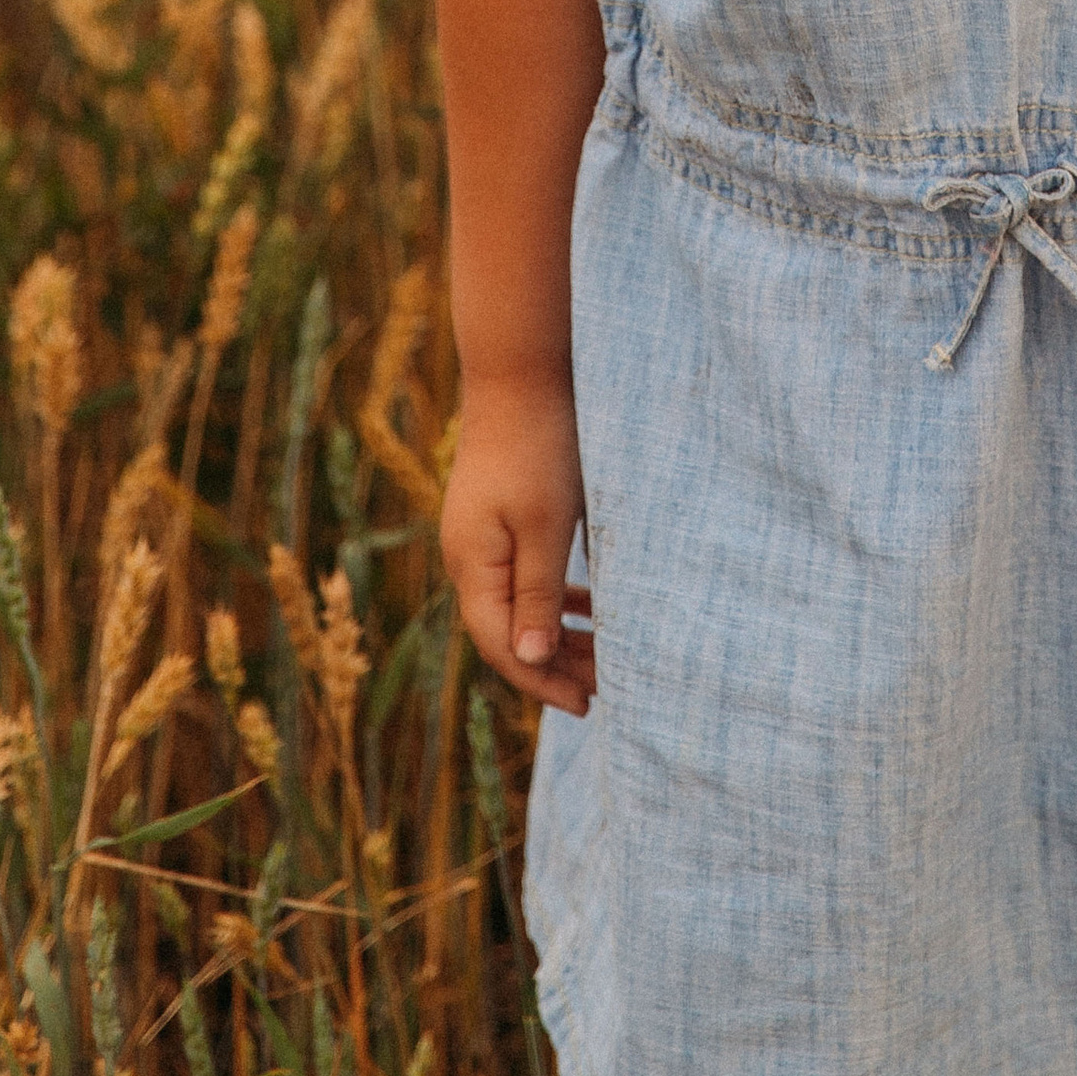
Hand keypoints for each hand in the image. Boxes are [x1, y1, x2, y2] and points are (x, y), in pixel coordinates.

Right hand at [439, 374, 596, 717]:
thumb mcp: (545, 525)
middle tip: (608, 687)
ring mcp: (481, 537)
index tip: (588, 704)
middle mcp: (469, 557)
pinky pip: (524, 576)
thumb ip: (536, 594)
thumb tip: (529, 660)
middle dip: (556, 664)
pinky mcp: (500, 517)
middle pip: (508, 632)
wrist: (521, 372)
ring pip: (519, 605)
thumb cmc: (539, 447)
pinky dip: (555, 598)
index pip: (502, 646)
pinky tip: (587, 606)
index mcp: (473, 565)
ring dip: (560, 632)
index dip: (543, 681)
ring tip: (605, 656)